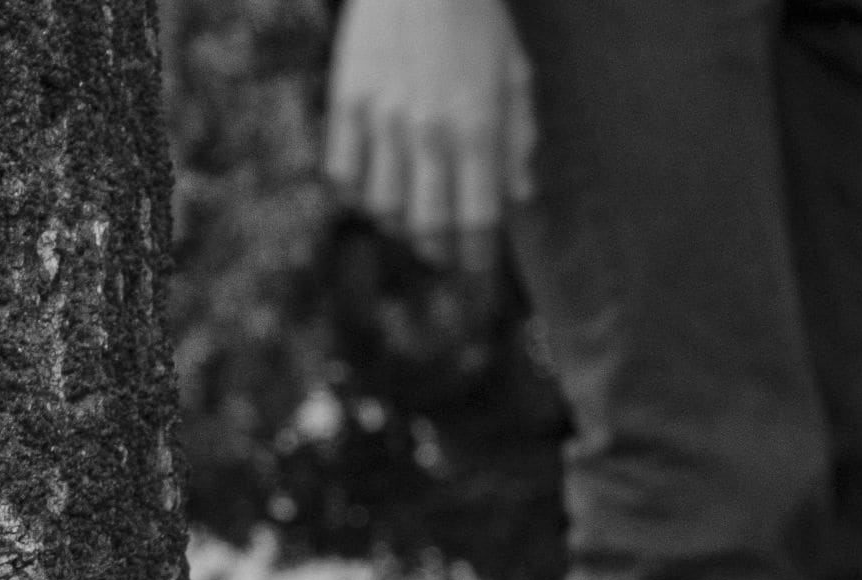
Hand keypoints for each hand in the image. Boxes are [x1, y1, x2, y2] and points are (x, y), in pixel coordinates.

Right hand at [326, 0, 534, 272]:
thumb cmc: (476, 19)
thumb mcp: (514, 72)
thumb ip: (518, 136)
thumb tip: (519, 196)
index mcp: (477, 126)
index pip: (476, 217)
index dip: (476, 256)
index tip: (476, 272)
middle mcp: (428, 132)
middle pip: (425, 224)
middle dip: (437, 251)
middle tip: (442, 255)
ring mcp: (381, 121)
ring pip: (381, 207)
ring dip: (396, 222)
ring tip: (407, 217)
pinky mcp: (346, 105)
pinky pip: (342, 174)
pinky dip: (356, 191)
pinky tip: (371, 184)